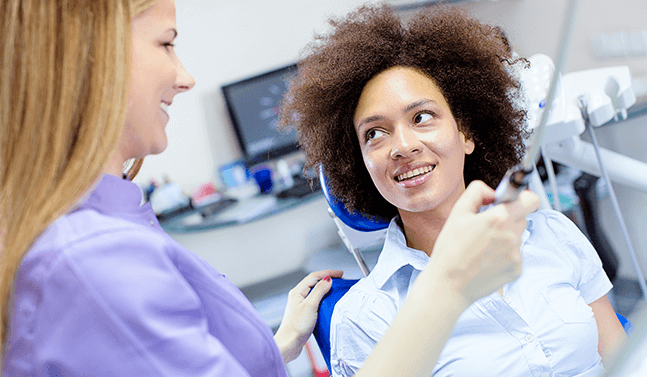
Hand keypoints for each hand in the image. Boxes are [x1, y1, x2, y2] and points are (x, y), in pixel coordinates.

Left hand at [274, 269, 342, 363]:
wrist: (289, 343)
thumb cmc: (296, 326)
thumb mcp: (310, 305)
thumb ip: (319, 290)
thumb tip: (328, 279)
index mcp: (298, 291)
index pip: (314, 276)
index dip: (328, 273)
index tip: (340, 273)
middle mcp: (298, 296)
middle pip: (315, 282)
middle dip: (328, 279)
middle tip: (340, 280)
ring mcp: (301, 305)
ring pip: (316, 291)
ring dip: (326, 289)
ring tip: (336, 289)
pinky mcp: (304, 313)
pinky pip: (316, 301)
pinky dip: (324, 298)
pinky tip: (329, 303)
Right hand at [428, 180, 539, 305]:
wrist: (448, 284)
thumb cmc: (450, 250)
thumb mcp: (457, 212)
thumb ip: (477, 192)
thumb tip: (493, 192)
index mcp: (499, 218)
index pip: (531, 199)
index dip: (523, 197)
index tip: (512, 201)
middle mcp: (512, 235)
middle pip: (522, 217)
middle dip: (508, 218)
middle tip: (487, 226)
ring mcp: (516, 254)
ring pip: (517, 236)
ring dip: (505, 237)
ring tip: (482, 247)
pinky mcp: (516, 270)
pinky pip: (515, 255)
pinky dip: (504, 255)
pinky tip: (486, 260)